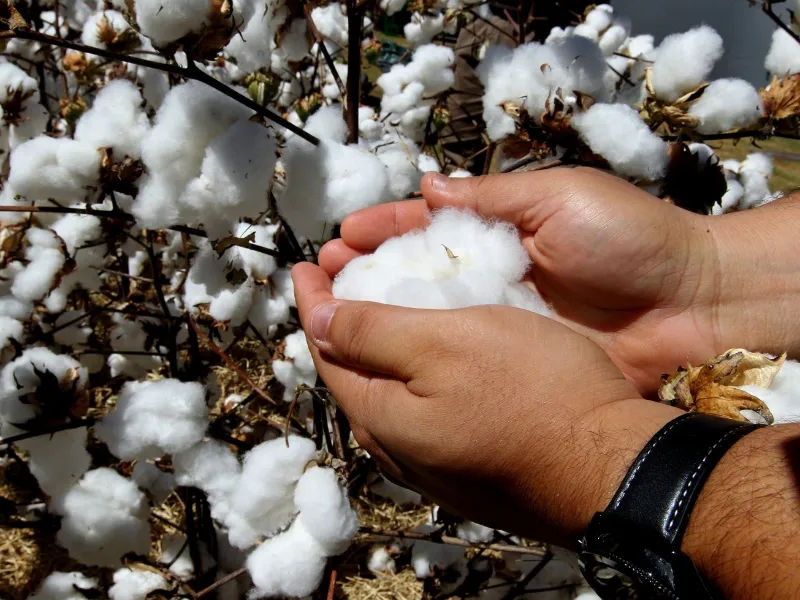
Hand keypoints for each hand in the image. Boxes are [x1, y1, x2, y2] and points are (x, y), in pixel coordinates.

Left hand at [292, 261, 680, 545]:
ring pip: (391, 395)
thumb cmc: (532, 392)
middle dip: (343, 323)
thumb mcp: (443, 343)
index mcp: (381, 416)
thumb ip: (372, 334)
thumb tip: (317, 323)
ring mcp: (439, 465)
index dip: (314, 301)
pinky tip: (438, 356)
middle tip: (343, 279)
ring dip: (381, 348)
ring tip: (386, 309)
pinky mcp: (475, 467)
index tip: (306, 264)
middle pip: (356, 376)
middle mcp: (399, 450)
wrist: (613, 467)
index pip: (328, 350)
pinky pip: (426, 412)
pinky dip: (417, 373)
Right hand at [319, 168, 799, 392]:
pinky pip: (460, 354)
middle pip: (417, 271)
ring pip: (430, 315)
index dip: (383, 228)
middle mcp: (492, 273)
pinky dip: (423, 352)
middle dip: (368, 271)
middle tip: (324, 276)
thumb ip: (490, 197)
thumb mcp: (557, 198)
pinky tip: (387, 353)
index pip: (427, 225)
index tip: (342, 236)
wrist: (688, 306)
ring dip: (384, 312)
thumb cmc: (627, 239)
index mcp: (500, 229)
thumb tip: (428, 186)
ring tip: (335, 314)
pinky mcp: (514, 357)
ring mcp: (500, 318)